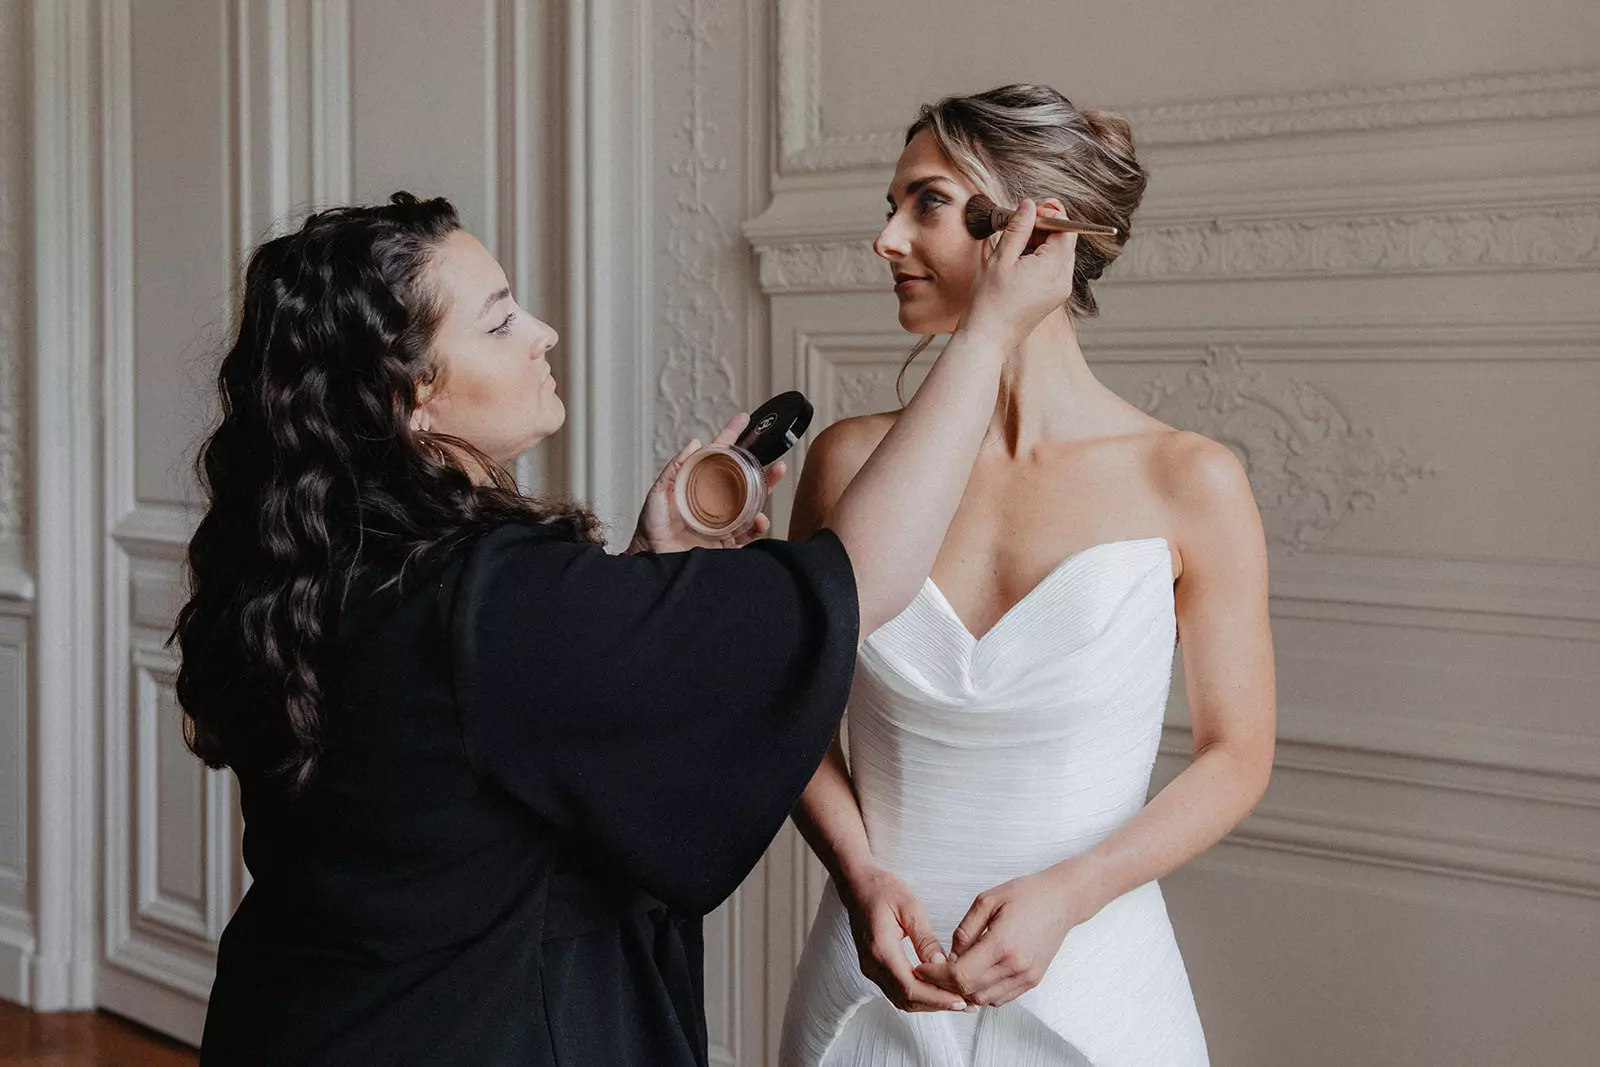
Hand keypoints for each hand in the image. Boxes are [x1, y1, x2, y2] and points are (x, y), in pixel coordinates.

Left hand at [627, 412, 785, 553]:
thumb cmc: (651, 525)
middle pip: (744, 481)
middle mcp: (715, 500)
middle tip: (777, 462)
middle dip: (763, 471)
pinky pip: (747, 533)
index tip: (744, 419)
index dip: (732, 436)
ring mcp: (723, 521)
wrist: (651, 556)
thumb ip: (675, 468)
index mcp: (700, 483)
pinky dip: (756, 526)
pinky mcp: (725, 542)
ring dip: (766, 493)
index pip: (719, 455)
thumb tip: (694, 443)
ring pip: (752, 504)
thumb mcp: (659, 491)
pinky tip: (760, 519)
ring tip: (774, 481)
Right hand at [839, 866, 968, 1013]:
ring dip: (928, 1003)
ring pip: (901, 999)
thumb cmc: (882, 889)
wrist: (857, 884)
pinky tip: (936, 989)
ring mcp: (870, 968)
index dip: (937, 998)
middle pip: (906, 999)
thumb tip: (941, 965)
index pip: (910, 987)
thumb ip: (925, 939)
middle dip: (936, 1004)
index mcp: (881, 950)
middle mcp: (872, 965)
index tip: (960, 1000)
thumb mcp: (910, 907)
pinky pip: (896, 990)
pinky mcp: (874, 967)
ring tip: (954, 999)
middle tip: (965, 1003)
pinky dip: (917, 995)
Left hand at [912, 865, 1087, 1007]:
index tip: (921, 968)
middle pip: (969, 991)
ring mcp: (1026, 977)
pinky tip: (974, 976)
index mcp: (1002, 944)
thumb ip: (964, 931)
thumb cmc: (1025, 894)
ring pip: (984, 1000)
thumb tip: (949, 956)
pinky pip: (1001, 999)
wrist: (1062, 900)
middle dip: (944, 985)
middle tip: (930, 973)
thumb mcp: (986, 900)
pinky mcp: (1033, 980)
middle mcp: (1016, 967)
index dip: (935, 975)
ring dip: (963, 991)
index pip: (959, 974)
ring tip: (950, 975)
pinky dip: (982, 993)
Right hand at [957, 199, 1079, 350]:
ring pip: (1059, 253)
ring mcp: (1060, 290)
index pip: (1066, 228)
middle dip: (1044, 227)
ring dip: (1041, 243)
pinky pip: (1054, 269)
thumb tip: (1030, 205)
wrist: (987, 338)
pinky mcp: (1053, 297)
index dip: (1050, 214)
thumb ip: (1018, 228)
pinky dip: (1040, 259)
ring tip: (1014, 246)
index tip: (1029, 211)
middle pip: (1065, 240)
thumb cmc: (989, 302)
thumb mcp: (1001, 258)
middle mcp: (1063, 280)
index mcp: (1053, 268)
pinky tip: (1018, 262)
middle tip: (1018, 225)